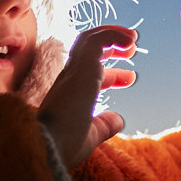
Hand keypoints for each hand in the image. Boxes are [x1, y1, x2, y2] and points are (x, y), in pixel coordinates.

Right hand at [38, 25, 136, 168]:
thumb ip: (103, 127)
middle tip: (131, 50)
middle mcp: (68, 78)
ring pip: (88, 39)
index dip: (112, 74)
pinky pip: (97, 39)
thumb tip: (118, 120)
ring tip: (133, 38)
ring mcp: (73, 70)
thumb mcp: (89, 136)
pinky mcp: (82, 66)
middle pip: (87, 52)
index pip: (89, 74)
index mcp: (68, 93)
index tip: (131, 78)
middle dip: (110, 47)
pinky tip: (129, 41)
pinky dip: (113, 34)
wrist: (48, 145)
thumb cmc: (62, 146)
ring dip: (111, 34)